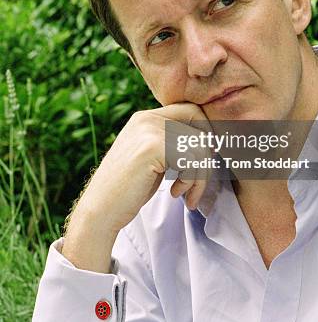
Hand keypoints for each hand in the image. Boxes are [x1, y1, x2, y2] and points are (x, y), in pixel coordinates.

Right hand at [66, 102, 212, 239]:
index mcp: (146, 117)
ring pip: (199, 145)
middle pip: (199, 125)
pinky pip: (192, 159)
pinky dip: (192, 181)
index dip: (205, 133)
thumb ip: (172, 142)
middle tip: (198, 181)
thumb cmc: (129, 189)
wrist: (101, 211)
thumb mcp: (152, 158)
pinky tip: (176, 193)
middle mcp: (147, 118)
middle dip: (206, 156)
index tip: (203, 159)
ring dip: (200, 175)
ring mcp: (149, 130)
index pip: (192, 110)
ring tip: (186, 192)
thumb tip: (212, 140)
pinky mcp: (152, 147)